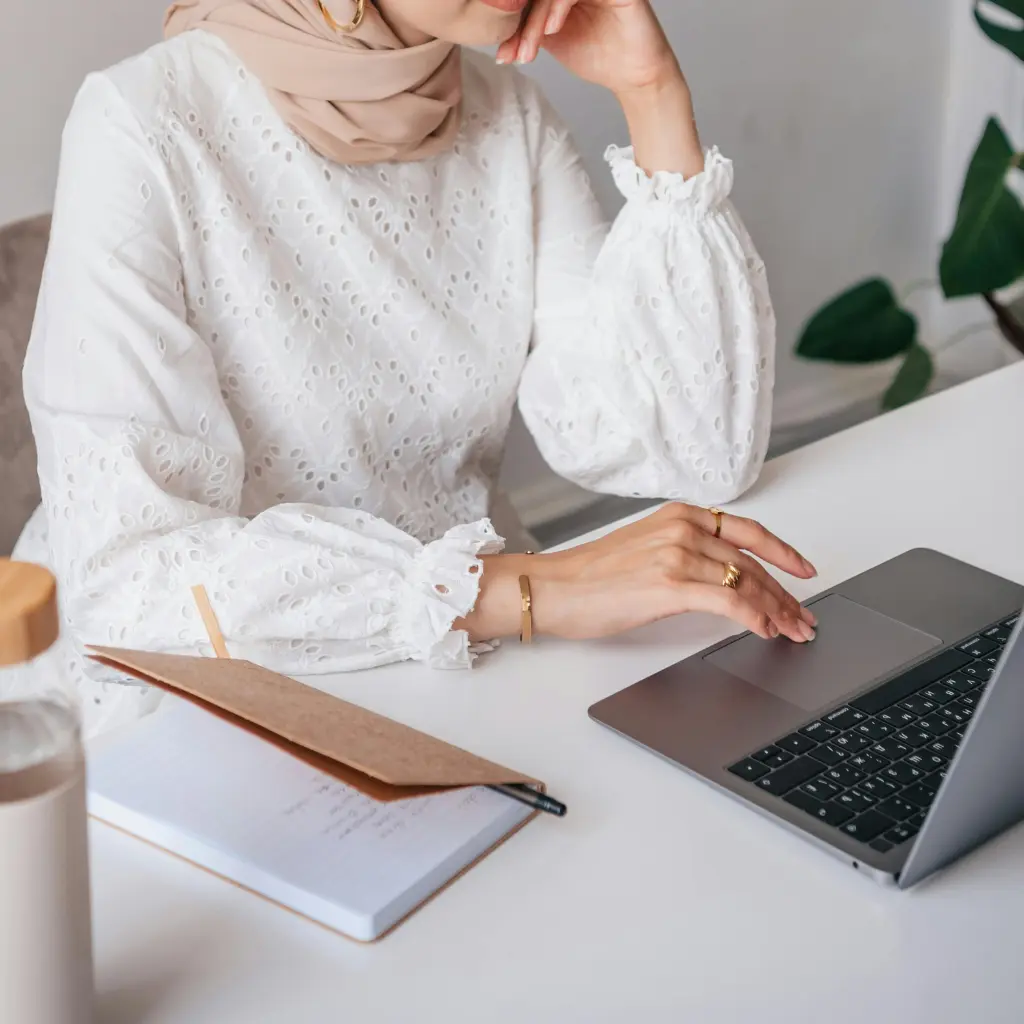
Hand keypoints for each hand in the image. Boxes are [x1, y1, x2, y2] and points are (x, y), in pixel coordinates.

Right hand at [457, 504, 818, 644]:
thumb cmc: (590, 575)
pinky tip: (765, 630)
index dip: (784, 553)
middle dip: (786, 594)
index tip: (804, 571)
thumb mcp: (645, 547)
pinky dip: (753, 617)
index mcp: (679, 515)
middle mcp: (683, 528)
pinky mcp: (669, 584)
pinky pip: (728, 601)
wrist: (554, 587)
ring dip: (777, 611)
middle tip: (804, 617)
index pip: (747, 532)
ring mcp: (677, 554)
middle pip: (753, 561)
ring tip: (792, 631)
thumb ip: (685, 552)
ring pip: (746, 582)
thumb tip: (725, 579)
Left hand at [498, 0, 680, 96]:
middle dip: (521, 24)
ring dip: (537, 21)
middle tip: (514, 52)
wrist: (633, 75)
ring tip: (531, 48)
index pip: (531, 0)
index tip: (505, 53)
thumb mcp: (554, 42)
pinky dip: (558, 7)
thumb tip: (497, 36)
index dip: (513, 21)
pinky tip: (552, 29)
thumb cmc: (598, 56)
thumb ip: (530, 30)